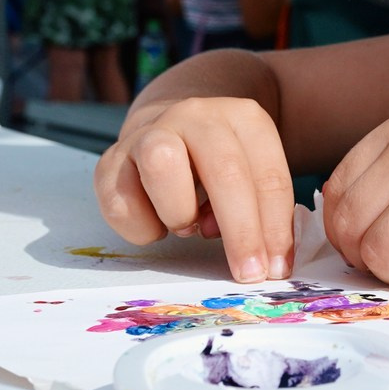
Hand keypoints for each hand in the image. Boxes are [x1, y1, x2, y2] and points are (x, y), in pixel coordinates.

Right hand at [96, 95, 296, 281]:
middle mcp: (195, 116)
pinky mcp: (111, 160)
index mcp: (242, 118)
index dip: (276, 227)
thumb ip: (262, 209)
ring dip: (180, 211)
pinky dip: (142, 227)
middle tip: (248, 273)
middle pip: (224, 170)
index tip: (277, 269)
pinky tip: (157, 224)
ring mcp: (149, 133)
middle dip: (240, 231)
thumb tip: (264, 260)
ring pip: (162, 163)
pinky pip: (120, 201)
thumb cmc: (219, 165)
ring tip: (187, 227)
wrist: (169, 128)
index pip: (268, 175)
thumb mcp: (253, 175)